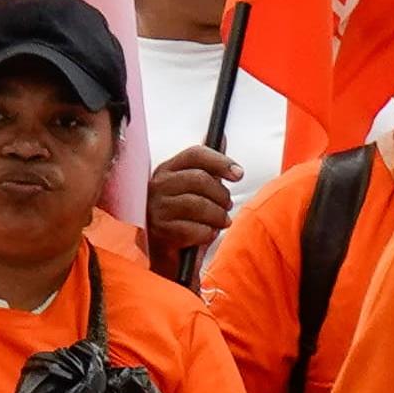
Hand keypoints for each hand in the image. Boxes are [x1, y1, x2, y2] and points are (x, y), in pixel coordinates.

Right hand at [143, 143, 240, 277]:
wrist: (167, 256)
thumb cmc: (184, 218)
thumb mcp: (196, 189)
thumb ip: (208, 165)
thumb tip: (221, 136)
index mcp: (166, 171)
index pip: (194, 154)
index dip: (220, 161)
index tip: (238, 174)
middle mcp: (156, 186)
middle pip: (200, 178)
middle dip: (221, 194)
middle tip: (227, 205)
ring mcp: (155, 209)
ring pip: (199, 205)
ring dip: (218, 216)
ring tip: (220, 222)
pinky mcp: (159, 232)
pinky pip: (195, 229)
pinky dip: (208, 233)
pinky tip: (206, 234)